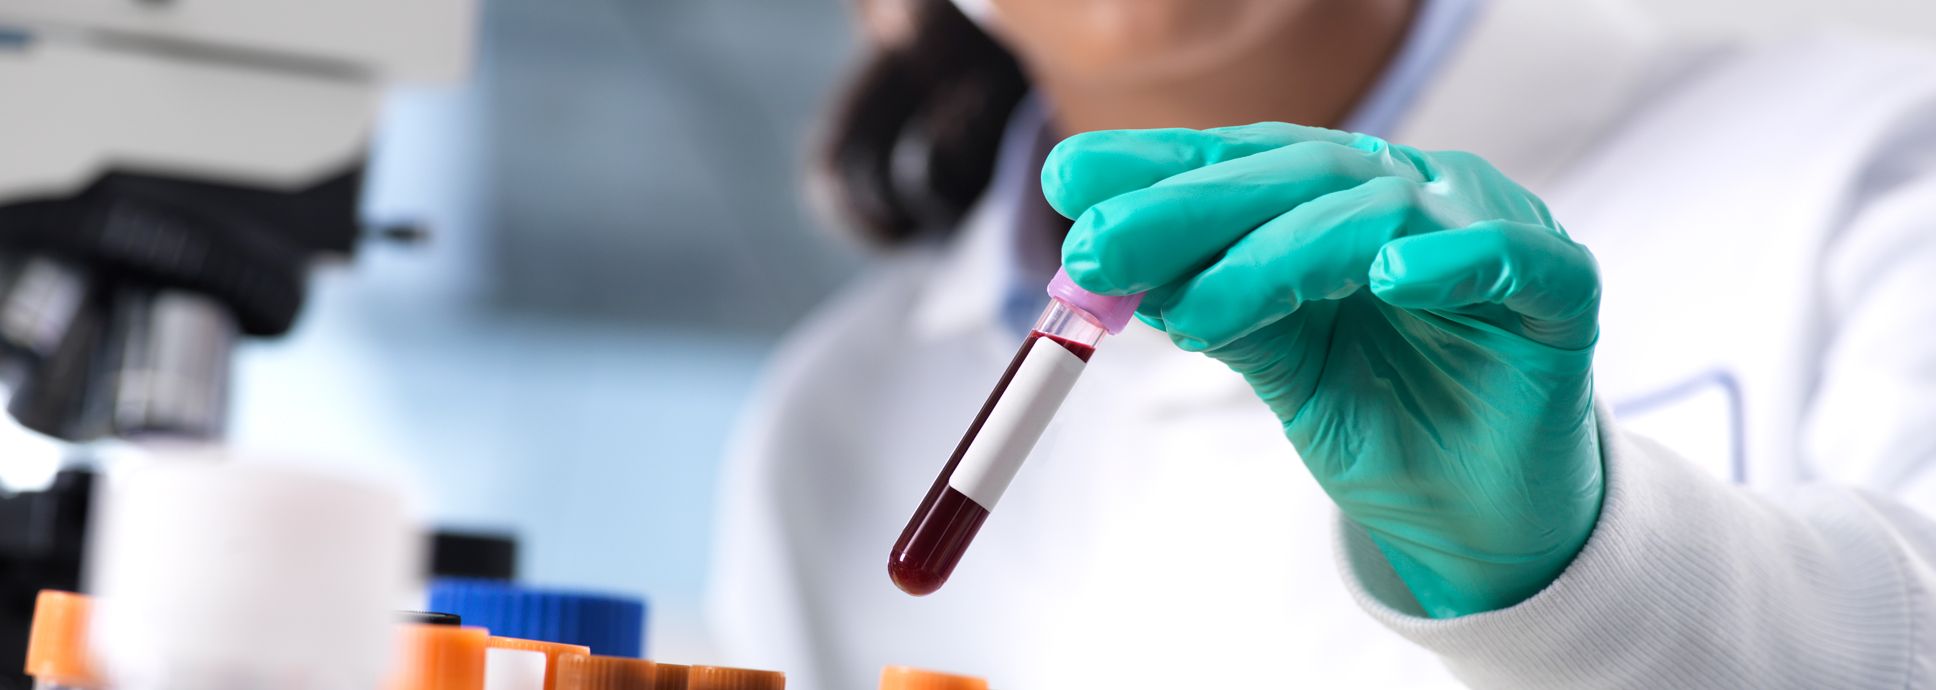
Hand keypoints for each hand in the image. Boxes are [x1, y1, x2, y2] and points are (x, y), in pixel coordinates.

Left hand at [1043, 122, 1603, 616]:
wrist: (1484, 523)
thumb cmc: (1385, 426)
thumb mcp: (1280, 368)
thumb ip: (1219, 309)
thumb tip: (1112, 272)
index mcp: (1339, 204)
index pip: (1242, 164)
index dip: (1158, 167)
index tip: (1065, 179)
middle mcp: (1410, 198)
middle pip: (1296, 174)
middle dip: (1188, 209)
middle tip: (1099, 246)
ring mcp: (1487, 232)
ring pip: (1377, 211)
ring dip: (1279, 254)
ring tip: (1198, 310)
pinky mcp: (1558, 289)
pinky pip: (1508, 257)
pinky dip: (1451, 257)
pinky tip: (1388, 275)